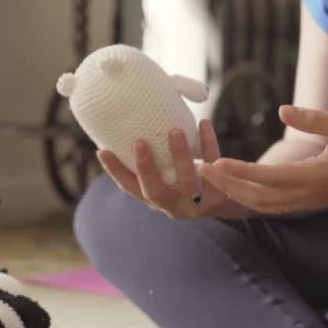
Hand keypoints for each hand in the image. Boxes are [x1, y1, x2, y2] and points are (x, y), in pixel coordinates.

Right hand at [97, 119, 231, 218]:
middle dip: (145, 169)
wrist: (225, 197)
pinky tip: (204, 122)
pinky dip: (208, 143)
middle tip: (139, 142)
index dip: (115, 171)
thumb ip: (152, 158)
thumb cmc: (187, 176)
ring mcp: (197, 200)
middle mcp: (173, 204)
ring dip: (180, 156)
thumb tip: (130, 122)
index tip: (102, 150)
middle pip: (155, 192)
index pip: (131, 188)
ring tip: (176, 130)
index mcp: (156, 199)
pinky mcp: (220, 190)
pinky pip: (214, 165)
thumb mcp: (168, 173)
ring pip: (187, 182)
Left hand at [198, 106, 327, 213]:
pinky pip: (273, 206)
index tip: (216, 162)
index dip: (240, 172)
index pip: (269, 178)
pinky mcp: (309, 203)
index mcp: (316, 177)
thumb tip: (283, 109)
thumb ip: (314, 118)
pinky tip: (234, 186)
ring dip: (236, 193)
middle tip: (200, 170)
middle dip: (228, 185)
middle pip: (258, 198)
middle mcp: (309, 196)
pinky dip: (250, 198)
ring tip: (210, 177)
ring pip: (263, 205)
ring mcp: (308, 203)